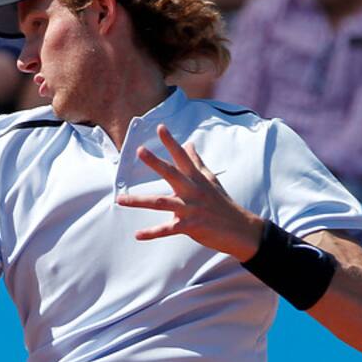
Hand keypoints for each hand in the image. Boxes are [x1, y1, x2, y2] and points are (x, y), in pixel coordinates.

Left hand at [116, 123, 264, 260]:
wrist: (241, 230)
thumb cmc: (222, 203)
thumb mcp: (210, 180)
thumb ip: (197, 162)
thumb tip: (189, 143)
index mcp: (197, 179)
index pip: (182, 157)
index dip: (171, 142)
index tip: (160, 127)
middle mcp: (193, 191)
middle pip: (172, 173)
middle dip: (156, 162)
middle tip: (140, 150)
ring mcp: (191, 208)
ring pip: (162, 203)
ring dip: (139, 201)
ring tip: (120, 200)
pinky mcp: (191, 226)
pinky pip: (167, 230)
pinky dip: (152, 233)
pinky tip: (137, 235)